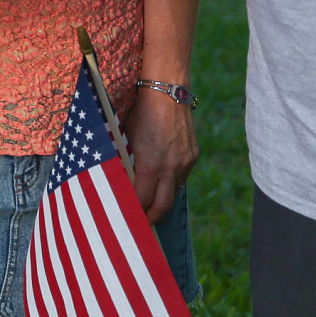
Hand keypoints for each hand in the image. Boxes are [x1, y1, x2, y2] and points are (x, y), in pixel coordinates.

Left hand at [122, 84, 198, 223]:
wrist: (167, 91)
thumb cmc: (141, 113)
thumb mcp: (127, 139)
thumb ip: (128, 162)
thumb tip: (122, 182)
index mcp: (151, 164)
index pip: (143, 200)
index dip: (135, 212)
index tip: (127, 218)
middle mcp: (171, 167)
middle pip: (163, 205)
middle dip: (151, 218)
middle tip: (141, 224)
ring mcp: (185, 162)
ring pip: (174, 191)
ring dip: (162, 199)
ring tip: (149, 204)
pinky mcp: (193, 156)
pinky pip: (182, 177)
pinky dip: (171, 182)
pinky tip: (161, 181)